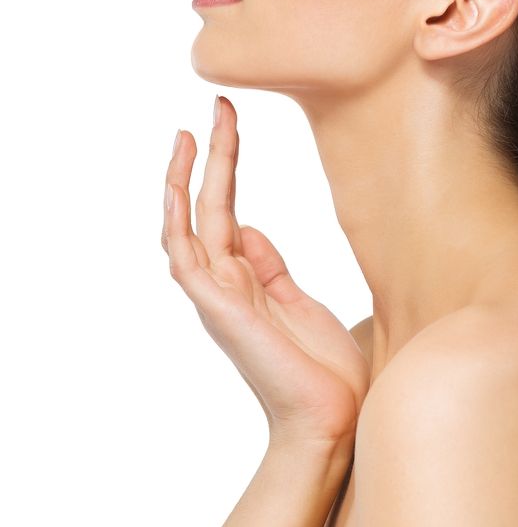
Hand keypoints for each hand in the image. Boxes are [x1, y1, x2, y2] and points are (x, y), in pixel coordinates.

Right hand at [161, 94, 369, 452]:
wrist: (330, 421)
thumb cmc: (323, 371)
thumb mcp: (301, 304)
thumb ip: (273, 269)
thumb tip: (250, 232)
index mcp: (247, 281)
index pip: (228, 212)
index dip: (228, 168)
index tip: (234, 126)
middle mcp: (225, 285)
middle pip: (208, 208)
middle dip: (212, 156)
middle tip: (218, 106)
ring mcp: (217, 297)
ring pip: (187, 225)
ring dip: (185, 178)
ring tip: (190, 132)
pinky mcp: (219, 309)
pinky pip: (186, 257)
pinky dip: (179, 220)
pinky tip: (182, 182)